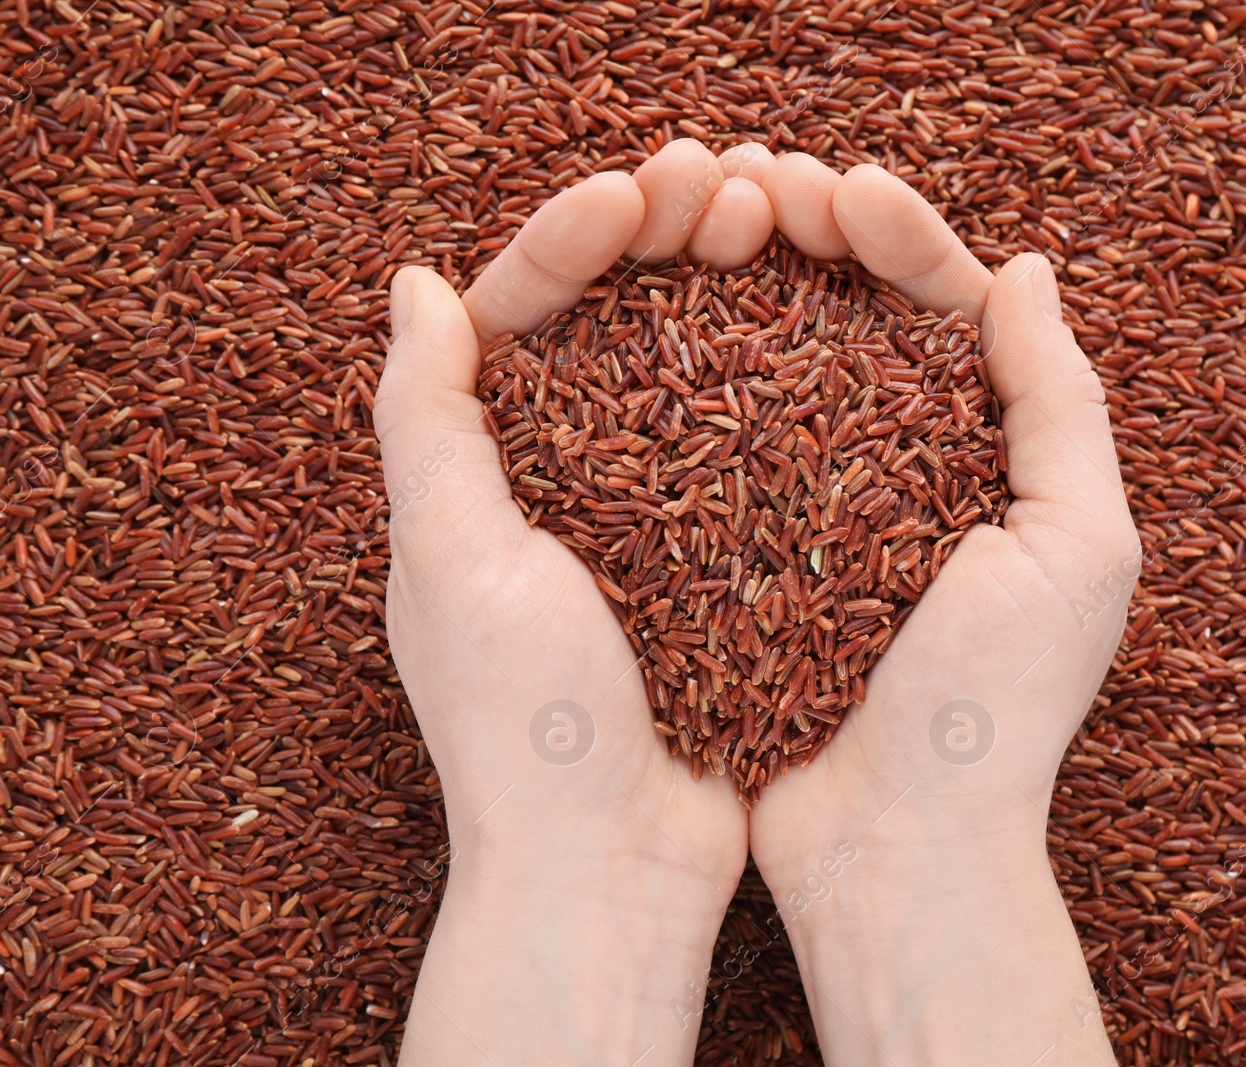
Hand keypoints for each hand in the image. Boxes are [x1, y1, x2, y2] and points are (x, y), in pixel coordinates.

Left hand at [374, 139, 772, 1065]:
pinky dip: (786, 378)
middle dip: (667, 241)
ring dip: (735, 289)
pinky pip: (758, 443)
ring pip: (697, 368)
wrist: (614, 864)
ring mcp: (658, 515)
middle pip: (620, 324)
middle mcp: (570, 479)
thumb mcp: (451, 560)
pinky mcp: (730, 554)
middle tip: (732, 181)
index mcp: (488, 467)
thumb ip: (427, 421)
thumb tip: (416, 283)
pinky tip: (829, 323)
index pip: (526, 312)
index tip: (637, 190)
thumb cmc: (522, 723)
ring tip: (786, 222)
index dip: (575, 237)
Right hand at [748, 159, 1135, 1064]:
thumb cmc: (995, 709)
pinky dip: (686, 376)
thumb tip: (1025, 268)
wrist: (894, 850)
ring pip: (770, 363)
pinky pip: (711, 444)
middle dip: (804, 234)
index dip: (897, 235)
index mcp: (985, 453)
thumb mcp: (1076, 547)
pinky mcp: (739, 551)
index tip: (839, 190)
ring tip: (696, 221)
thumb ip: (1060, 403)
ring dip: (739, 283)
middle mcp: (896, 468)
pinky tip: (650, 322)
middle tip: (749, 179)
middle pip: (847, 317)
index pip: (943, 308)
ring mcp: (811, 507)